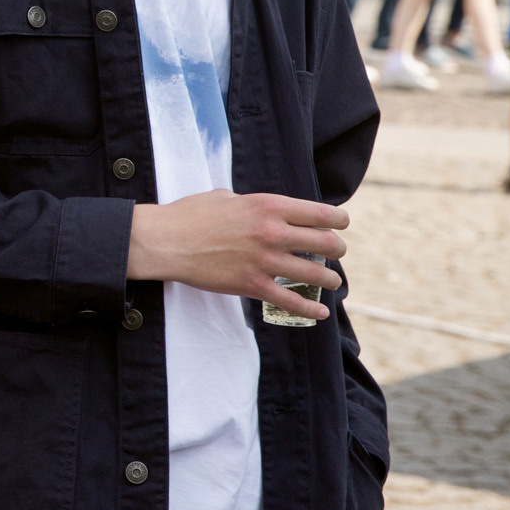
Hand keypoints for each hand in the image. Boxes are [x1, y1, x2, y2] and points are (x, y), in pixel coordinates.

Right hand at [125, 190, 347, 321]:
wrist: (166, 241)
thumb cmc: (191, 214)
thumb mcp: (226, 197)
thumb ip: (252, 204)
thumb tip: (264, 211)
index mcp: (267, 206)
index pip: (320, 213)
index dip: (339, 220)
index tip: (342, 224)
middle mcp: (271, 232)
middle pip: (325, 243)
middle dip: (337, 249)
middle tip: (337, 252)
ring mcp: (263, 261)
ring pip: (315, 274)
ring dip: (330, 279)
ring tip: (332, 280)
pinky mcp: (252, 285)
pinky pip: (291, 301)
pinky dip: (311, 309)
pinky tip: (320, 312)